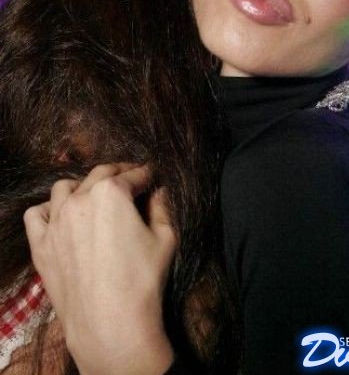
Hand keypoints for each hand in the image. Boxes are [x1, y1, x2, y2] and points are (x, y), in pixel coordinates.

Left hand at [24, 163, 176, 374]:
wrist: (110, 323)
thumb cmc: (143, 279)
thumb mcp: (166, 238)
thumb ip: (162, 208)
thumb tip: (159, 192)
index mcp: (112, 192)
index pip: (134, 175)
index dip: (147, 174)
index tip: (152, 177)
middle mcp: (80, 199)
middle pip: (101, 174)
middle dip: (119, 173)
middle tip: (130, 180)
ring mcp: (56, 220)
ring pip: (65, 187)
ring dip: (82, 185)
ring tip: (93, 196)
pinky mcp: (41, 244)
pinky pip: (36, 214)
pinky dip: (49, 209)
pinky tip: (61, 216)